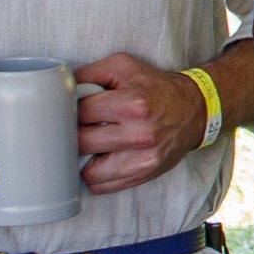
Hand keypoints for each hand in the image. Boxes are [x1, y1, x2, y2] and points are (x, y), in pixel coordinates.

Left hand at [74, 53, 207, 193]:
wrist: (194, 110)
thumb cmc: (155, 87)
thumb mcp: (124, 66)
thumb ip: (89, 73)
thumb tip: (60, 90)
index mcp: (134, 104)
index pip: (82, 112)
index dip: (74, 109)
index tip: (77, 109)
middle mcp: (140, 134)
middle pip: (81, 143)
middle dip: (77, 133)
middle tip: (84, 126)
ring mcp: (143, 160)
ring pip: (88, 172)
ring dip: (85, 159)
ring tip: (94, 144)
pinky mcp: (144, 175)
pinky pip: (103, 186)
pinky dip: (97, 175)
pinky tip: (104, 158)